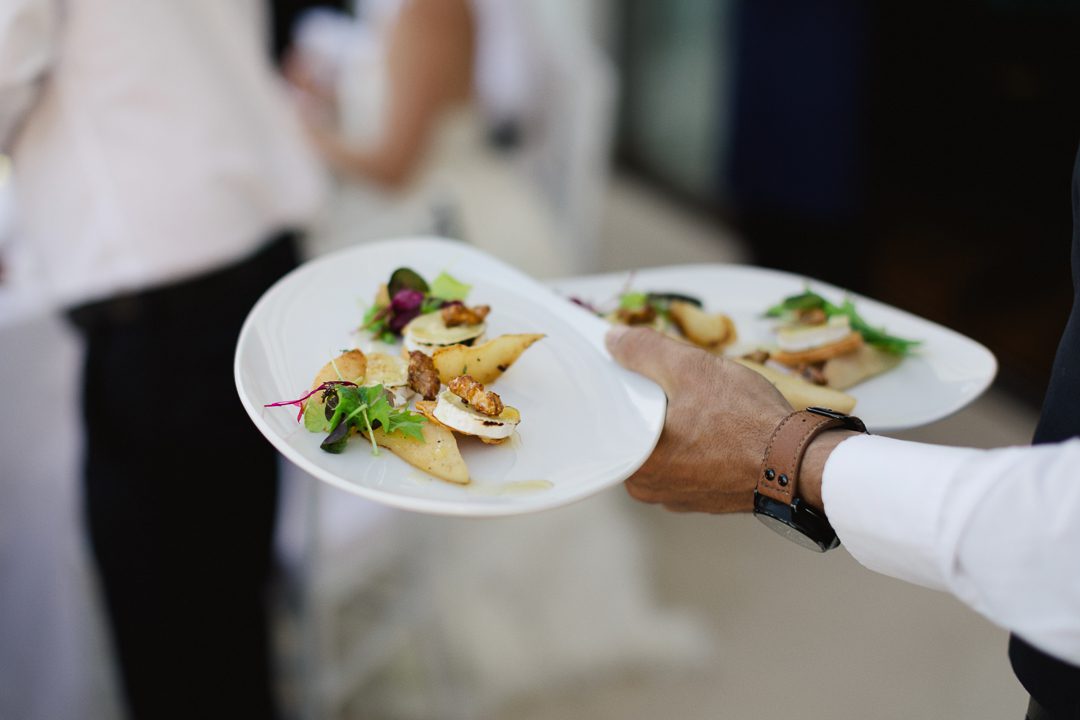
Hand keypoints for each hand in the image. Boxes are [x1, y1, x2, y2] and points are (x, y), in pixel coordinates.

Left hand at [605, 325, 792, 512]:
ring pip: (664, 447)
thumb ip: (645, 351)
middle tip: (675, 387)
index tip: (635, 377)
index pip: (611, 420)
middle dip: (652, 407)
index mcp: (636, 464)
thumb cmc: (748, 425)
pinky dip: (697, 442)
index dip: (623, 391)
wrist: (799, 462)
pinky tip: (717, 424)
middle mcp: (651, 488)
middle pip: (636, 433)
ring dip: (677, 424)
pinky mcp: (705, 496)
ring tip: (702, 404)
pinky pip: (689, 461)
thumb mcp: (691, 370)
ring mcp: (679, 496)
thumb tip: (615, 341)